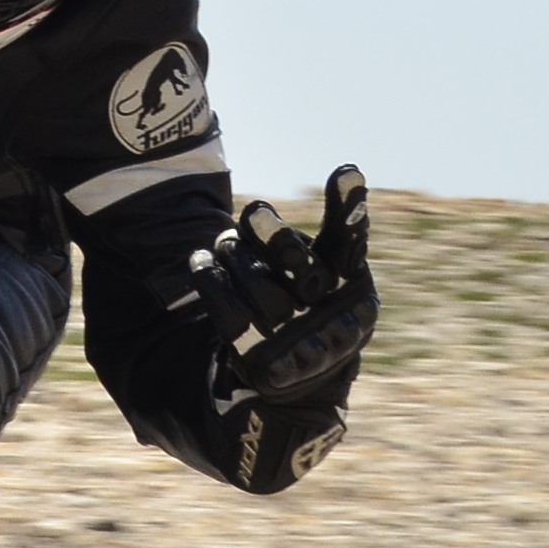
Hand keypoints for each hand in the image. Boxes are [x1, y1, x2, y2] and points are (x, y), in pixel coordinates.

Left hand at [189, 164, 374, 399]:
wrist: (297, 376)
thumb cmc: (311, 297)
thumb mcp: (323, 259)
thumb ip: (332, 224)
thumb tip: (344, 174)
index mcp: (350, 278)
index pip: (350, 240)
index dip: (349, 210)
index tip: (345, 171)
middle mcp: (329, 307)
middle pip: (305, 270)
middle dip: (280, 240)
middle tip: (254, 210)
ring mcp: (294, 335)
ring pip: (263, 292)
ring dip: (237, 257)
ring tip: (222, 239)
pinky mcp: (260, 356)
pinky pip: (229, 316)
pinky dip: (211, 284)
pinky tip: (198, 260)